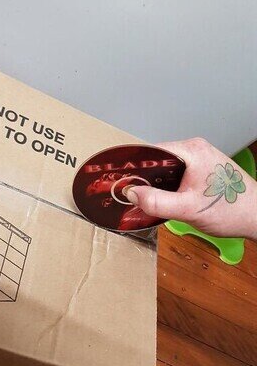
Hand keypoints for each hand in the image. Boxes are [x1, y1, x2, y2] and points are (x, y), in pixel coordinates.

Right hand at [125, 138, 256, 238]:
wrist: (256, 217)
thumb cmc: (230, 210)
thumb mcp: (188, 209)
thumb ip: (157, 202)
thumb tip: (132, 193)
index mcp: (192, 151)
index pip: (152, 152)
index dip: (135, 167)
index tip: (122, 180)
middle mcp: (194, 149)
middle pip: (157, 159)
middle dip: (144, 176)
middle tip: (132, 193)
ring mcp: (199, 158)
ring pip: (165, 167)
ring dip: (155, 182)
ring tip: (146, 197)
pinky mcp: (200, 168)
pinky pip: (174, 172)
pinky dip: (165, 184)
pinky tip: (162, 197)